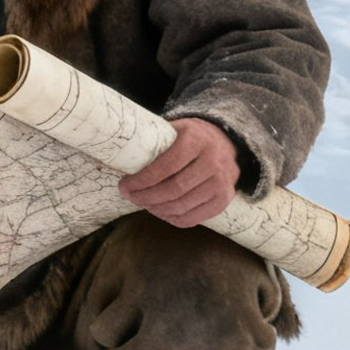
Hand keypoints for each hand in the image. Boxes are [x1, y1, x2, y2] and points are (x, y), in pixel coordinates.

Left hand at [119, 118, 240, 227]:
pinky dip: (174, 219)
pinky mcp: (225, 198)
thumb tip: (125, 160)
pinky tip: (161, 213)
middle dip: (146, 197)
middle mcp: (213, 160)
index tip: (125, 186)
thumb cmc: (191, 136)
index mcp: (196, 140)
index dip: (142, 180)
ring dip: (157, 209)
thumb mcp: (175, 129)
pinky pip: (195, 218)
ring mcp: (222, 181)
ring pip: (183, 206)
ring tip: (144, 204)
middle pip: (174, 189)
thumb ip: (156, 143)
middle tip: (131, 197)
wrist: (224, 140)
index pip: (165, 166)